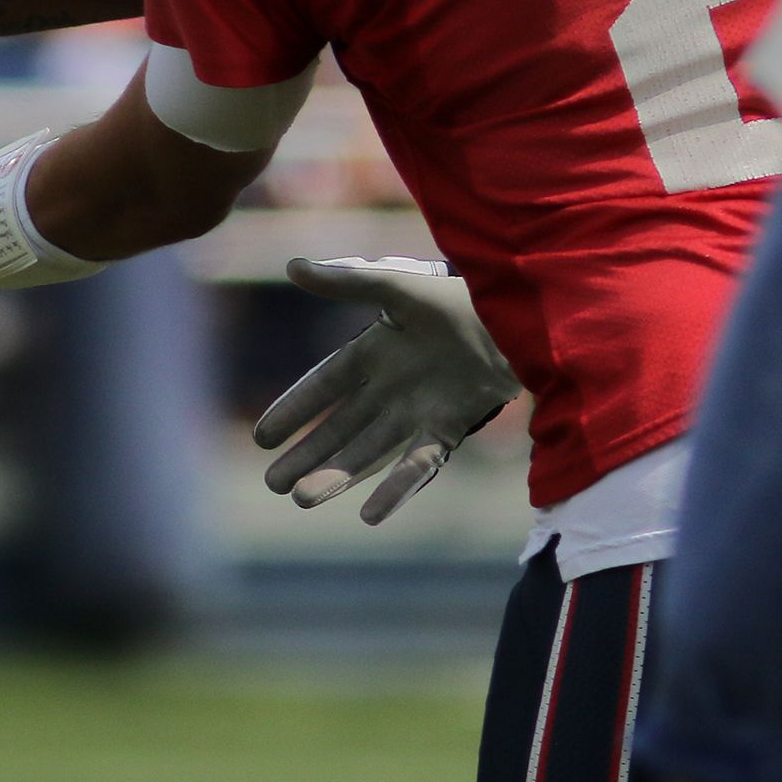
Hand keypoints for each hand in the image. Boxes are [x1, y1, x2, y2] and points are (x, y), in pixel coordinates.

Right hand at [253, 257, 521, 524]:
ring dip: (338, 475)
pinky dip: (395, 489)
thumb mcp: (395, 285)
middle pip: (339, 427)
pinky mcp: (449, 428)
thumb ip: (344, 282)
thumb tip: (291, 265)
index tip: (262, 437)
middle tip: (273, 484)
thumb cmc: (456, 296)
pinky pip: (417, 463)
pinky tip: (369, 515)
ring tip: (304, 499)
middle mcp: (391, 387)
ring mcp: (418, 411)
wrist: (518, 316)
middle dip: (307, 454)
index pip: (324, 385)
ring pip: (369, 451)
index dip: (294, 409)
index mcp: (374, 351)